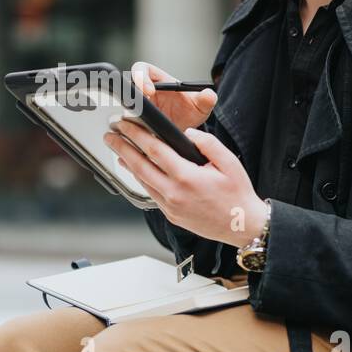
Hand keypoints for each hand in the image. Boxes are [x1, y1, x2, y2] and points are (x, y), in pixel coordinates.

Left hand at [104, 116, 264, 246]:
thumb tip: (187, 134)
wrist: (241, 225)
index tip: (126, 125)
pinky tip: (136, 171)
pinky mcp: (170, 215)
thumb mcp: (229, 162)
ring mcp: (170, 206)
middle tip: (110, 136)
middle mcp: (174, 194)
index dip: (137, 135)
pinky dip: (140, 179)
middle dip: (122, 148)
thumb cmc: (237, 195)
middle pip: (140, 166)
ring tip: (118, 150)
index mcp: (187, 178)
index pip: (154, 151)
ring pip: (142, 181)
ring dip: (127, 164)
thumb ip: (207, 144)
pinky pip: (150, 193)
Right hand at [130, 61, 216, 131]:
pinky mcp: (134, 123)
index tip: (149, 91)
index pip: (141, 69)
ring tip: (143, 126)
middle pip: (127, 87)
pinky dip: (131, 129)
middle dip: (131, 98)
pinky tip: (143, 137)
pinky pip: (127, 124)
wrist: (186, 131)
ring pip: (124, 107)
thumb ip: (206, 99)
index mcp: (157, 79)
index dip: (141, 77)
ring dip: (131, 115)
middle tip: (141, 110)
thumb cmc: (190, 111)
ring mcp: (137, 107)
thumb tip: (209, 94)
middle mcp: (143, 91)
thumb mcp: (200, 106)